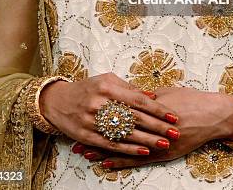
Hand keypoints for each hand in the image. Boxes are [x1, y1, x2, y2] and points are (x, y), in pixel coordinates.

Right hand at [39, 72, 178, 156]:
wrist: (58, 102)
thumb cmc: (87, 88)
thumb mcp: (107, 81)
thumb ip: (129, 88)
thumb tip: (152, 96)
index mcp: (107, 87)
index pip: (138, 100)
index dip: (157, 109)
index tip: (172, 115)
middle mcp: (100, 104)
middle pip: (134, 117)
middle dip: (157, 126)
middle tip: (175, 131)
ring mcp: (92, 121)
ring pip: (125, 133)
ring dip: (147, 140)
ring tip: (165, 143)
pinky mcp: (87, 136)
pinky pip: (112, 144)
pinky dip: (129, 149)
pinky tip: (144, 151)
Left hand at [75, 86, 232, 168]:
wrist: (212, 114)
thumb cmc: (190, 99)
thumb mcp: (165, 93)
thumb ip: (144, 97)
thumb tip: (127, 94)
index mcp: (147, 106)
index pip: (117, 112)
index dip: (98, 116)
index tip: (81, 117)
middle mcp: (149, 125)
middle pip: (115, 131)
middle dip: (94, 135)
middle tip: (75, 139)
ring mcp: (155, 141)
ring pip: (123, 148)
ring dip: (103, 151)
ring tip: (84, 153)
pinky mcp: (163, 154)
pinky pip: (138, 160)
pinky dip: (121, 162)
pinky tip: (107, 164)